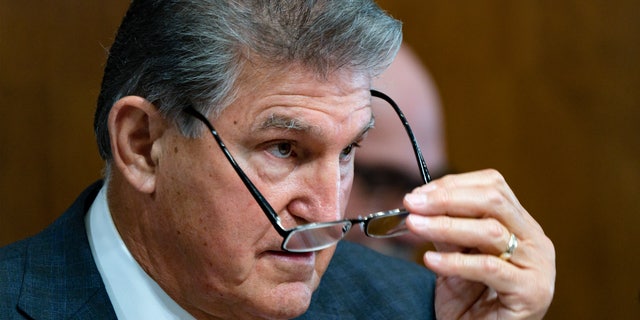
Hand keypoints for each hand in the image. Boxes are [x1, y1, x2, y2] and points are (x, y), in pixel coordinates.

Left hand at [404, 169, 555, 318]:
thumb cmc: (471, 302)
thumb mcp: (456, 257)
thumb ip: (447, 232)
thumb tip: (419, 205)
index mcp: (521, 225)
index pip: (493, 187)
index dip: (453, 185)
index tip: (418, 193)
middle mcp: (535, 240)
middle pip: (494, 201)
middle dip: (447, 198)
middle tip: (413, 203)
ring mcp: (537, 266)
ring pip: (490, 231)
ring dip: (445, 225)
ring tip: (415, 226)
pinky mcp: (531, 292)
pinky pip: (489, 268)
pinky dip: (455, 262)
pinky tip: (430, 261)